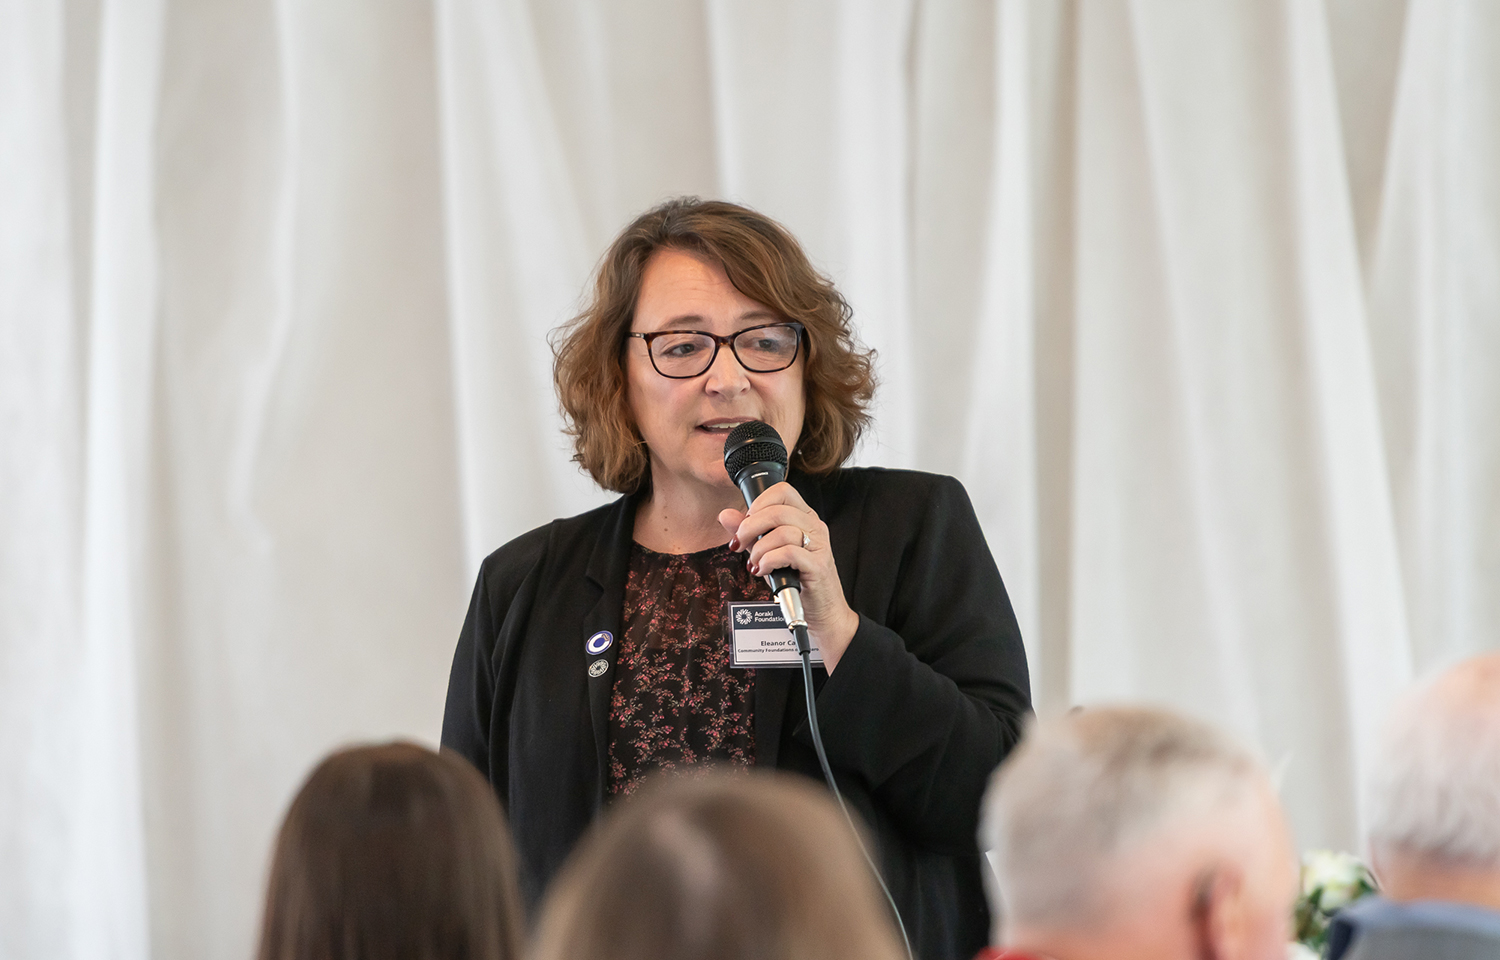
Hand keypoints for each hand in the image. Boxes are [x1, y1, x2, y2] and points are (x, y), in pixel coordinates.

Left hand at [718, 482, 859, 671]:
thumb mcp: (768, 552)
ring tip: (755, 563)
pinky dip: (769, 561)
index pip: (782, 491)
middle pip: (778, 510)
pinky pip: (788, 553)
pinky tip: (763, 571)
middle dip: (750, 527)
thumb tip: (725, 515)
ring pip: (782, 531)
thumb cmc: (797, 580)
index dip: (758, 503)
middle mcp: (814, 526)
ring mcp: (818, 545)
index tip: (745, 522)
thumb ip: (749, 533)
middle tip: (740, 545)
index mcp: (804, 517)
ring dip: (759, 549)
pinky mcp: (817, 565)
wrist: (822, 612)